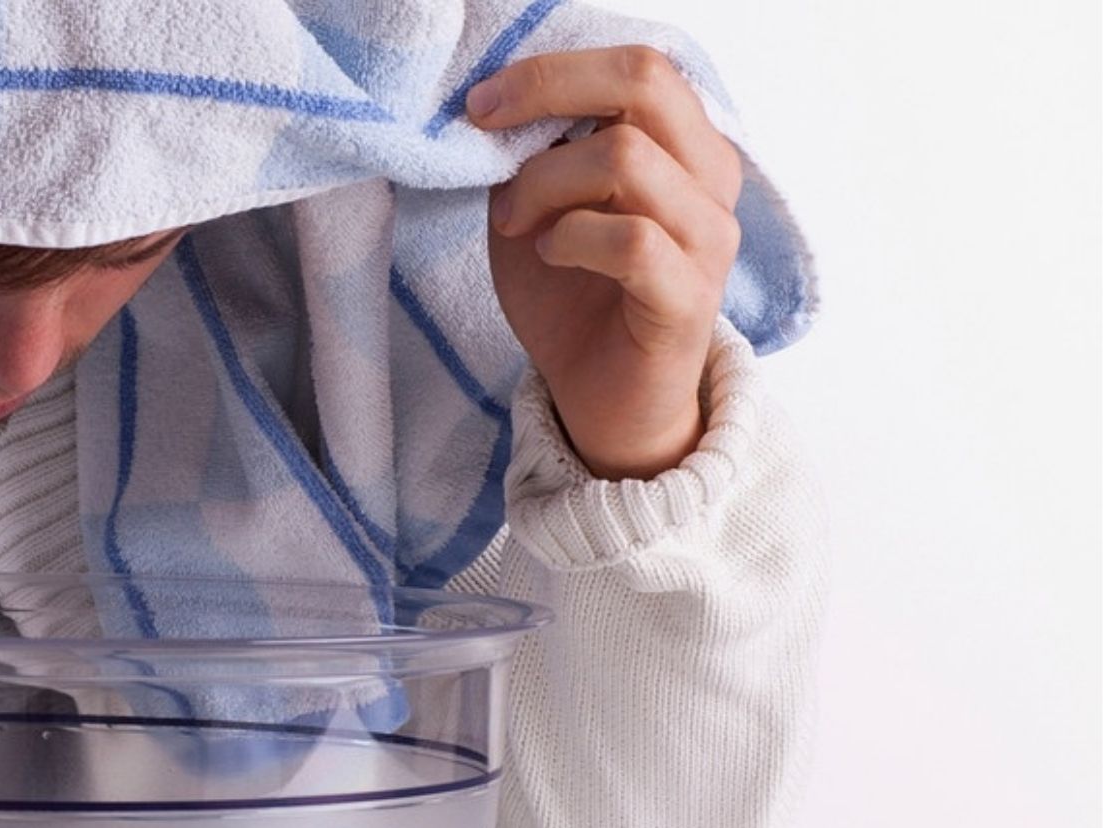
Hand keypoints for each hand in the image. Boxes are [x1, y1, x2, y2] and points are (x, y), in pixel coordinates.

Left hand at [471, 46, 742, 479]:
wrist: (600, 399)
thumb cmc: (571, 296)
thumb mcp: (536, 208)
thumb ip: (532, 154)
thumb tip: (498, 103)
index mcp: (682, 144)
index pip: (637, 65)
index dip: (553, 69)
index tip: (481, 103)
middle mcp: (709, 178)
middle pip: (645, 82)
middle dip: (549, 92)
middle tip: (484, 130)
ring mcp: (708, 237)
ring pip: (625, 158)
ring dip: (543, 183)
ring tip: (513, 222)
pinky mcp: (690, 298)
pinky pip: (630, 240)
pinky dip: (570, 239)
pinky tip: (549, 256)